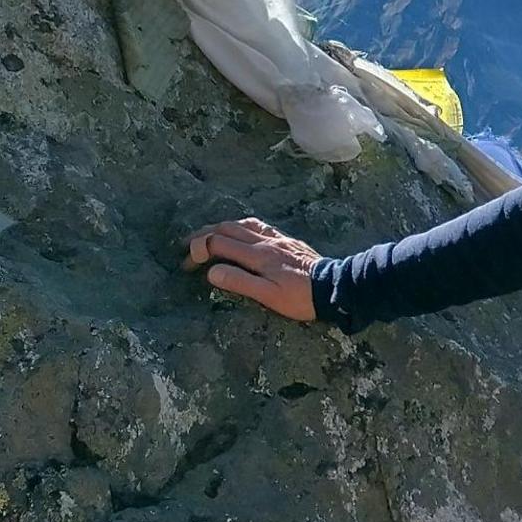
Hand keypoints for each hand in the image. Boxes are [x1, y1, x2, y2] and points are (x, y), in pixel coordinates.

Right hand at [184, 218, 320, 321]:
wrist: (334, 287)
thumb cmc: (300, 297)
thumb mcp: (268, 296)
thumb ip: (239, 282)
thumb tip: (211, 272)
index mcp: (257, 255)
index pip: (217, 244)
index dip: (197, 251)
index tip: (186, 265)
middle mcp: (265, 241)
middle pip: (226, 228)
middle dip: (203, 235)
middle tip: (187, 246)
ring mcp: (277, 238)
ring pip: (243, 223)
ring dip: (221, 227)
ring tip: (208, 235)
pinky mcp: (288, 240)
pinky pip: (259, 225)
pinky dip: (242, 225)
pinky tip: (242, 230)